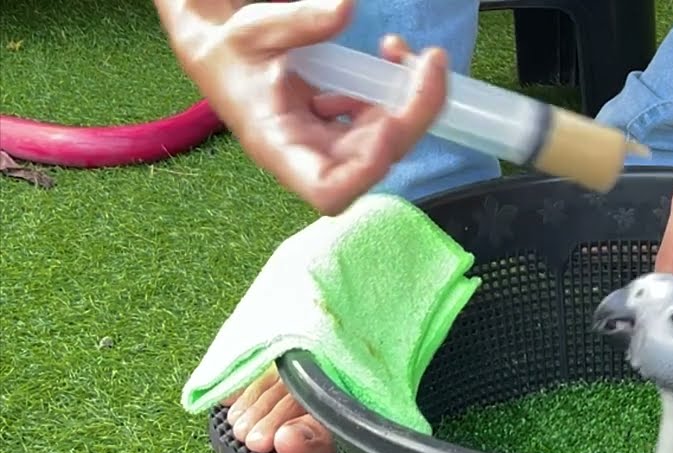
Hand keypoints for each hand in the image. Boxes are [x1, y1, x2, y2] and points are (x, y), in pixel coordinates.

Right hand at [163, 0, 447, 214]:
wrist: (221, 52)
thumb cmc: (229, 48)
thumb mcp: (255, 28)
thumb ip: (300, 21)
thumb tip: (345, 7)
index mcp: (279, 147)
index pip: (330, 191)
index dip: (367, 169)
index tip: (389, 122)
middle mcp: (310, 155)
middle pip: (375, 162)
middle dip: (412, 115)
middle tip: (428, 62)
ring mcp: (330, 143)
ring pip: (388, 141)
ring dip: (410, 99)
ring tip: (400, 50)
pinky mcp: (342, 127)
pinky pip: (383, 119)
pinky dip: (396, 90)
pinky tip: (389, 53)